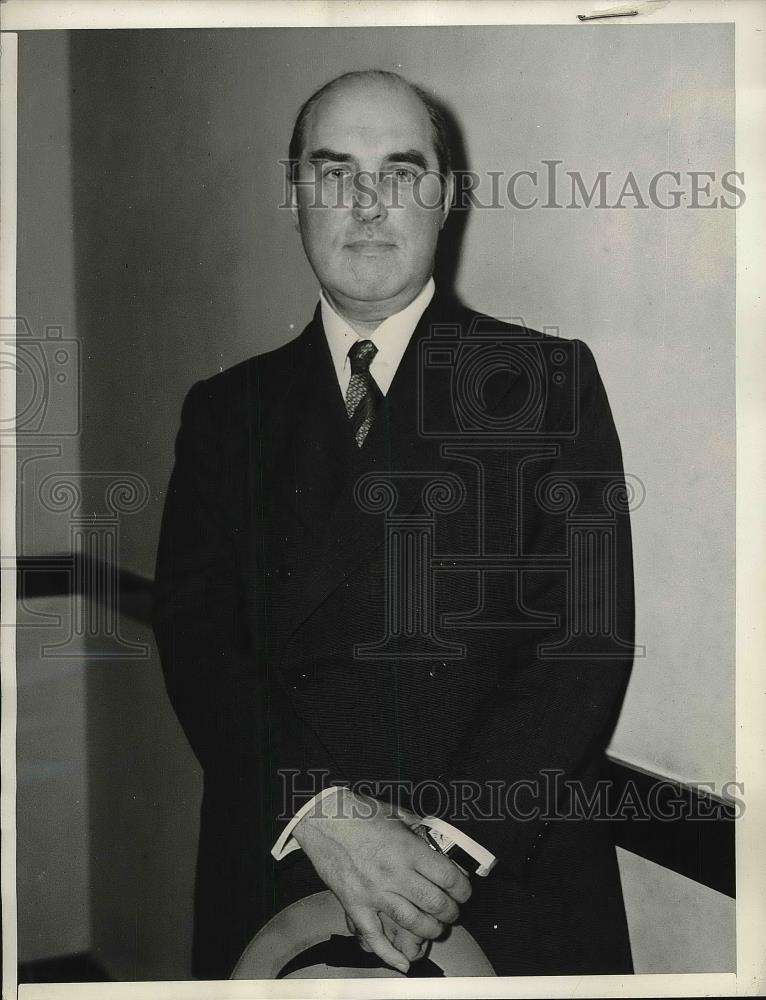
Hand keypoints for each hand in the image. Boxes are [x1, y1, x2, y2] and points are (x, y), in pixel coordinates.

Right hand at [292, 788, 470, 972]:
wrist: (322, 819)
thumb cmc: (358, 813)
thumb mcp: (396, 812)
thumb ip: (418, 826)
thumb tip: (436, 837)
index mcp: (407, 849)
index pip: (447, 877)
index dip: (462, 889)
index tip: (464, 891)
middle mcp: (394, 873)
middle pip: (434, 903)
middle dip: (450, 912)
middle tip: (452, 911)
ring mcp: (373, 892)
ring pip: (411, 922)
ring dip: (430, 930)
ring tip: (435, 927)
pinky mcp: (355, 904)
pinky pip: (373, 936)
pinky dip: (389, 954)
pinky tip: (403, 964)